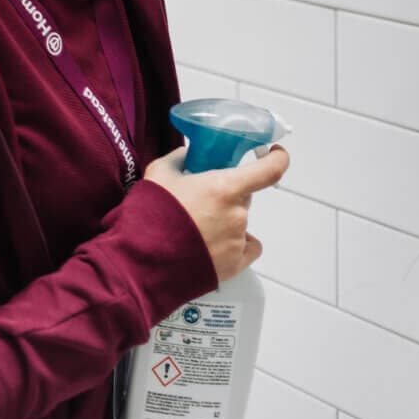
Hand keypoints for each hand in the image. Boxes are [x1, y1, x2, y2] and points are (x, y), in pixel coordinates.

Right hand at [143, 143, 289, 282]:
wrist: (140, 263)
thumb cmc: (151, 215)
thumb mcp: (159, 174)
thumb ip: (178, 159)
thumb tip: (188, 156)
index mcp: (225, 188)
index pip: (270, 170)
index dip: (277, 158)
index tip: (274, 152)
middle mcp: (237, 215)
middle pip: (244, 197)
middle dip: (227, 195)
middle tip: (202, 199)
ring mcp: (236, 242)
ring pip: (240, 222)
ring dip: (225, 220)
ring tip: (195, 229)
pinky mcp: (233, 266)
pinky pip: (246, 248)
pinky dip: (236, 244)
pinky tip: (215, 244)